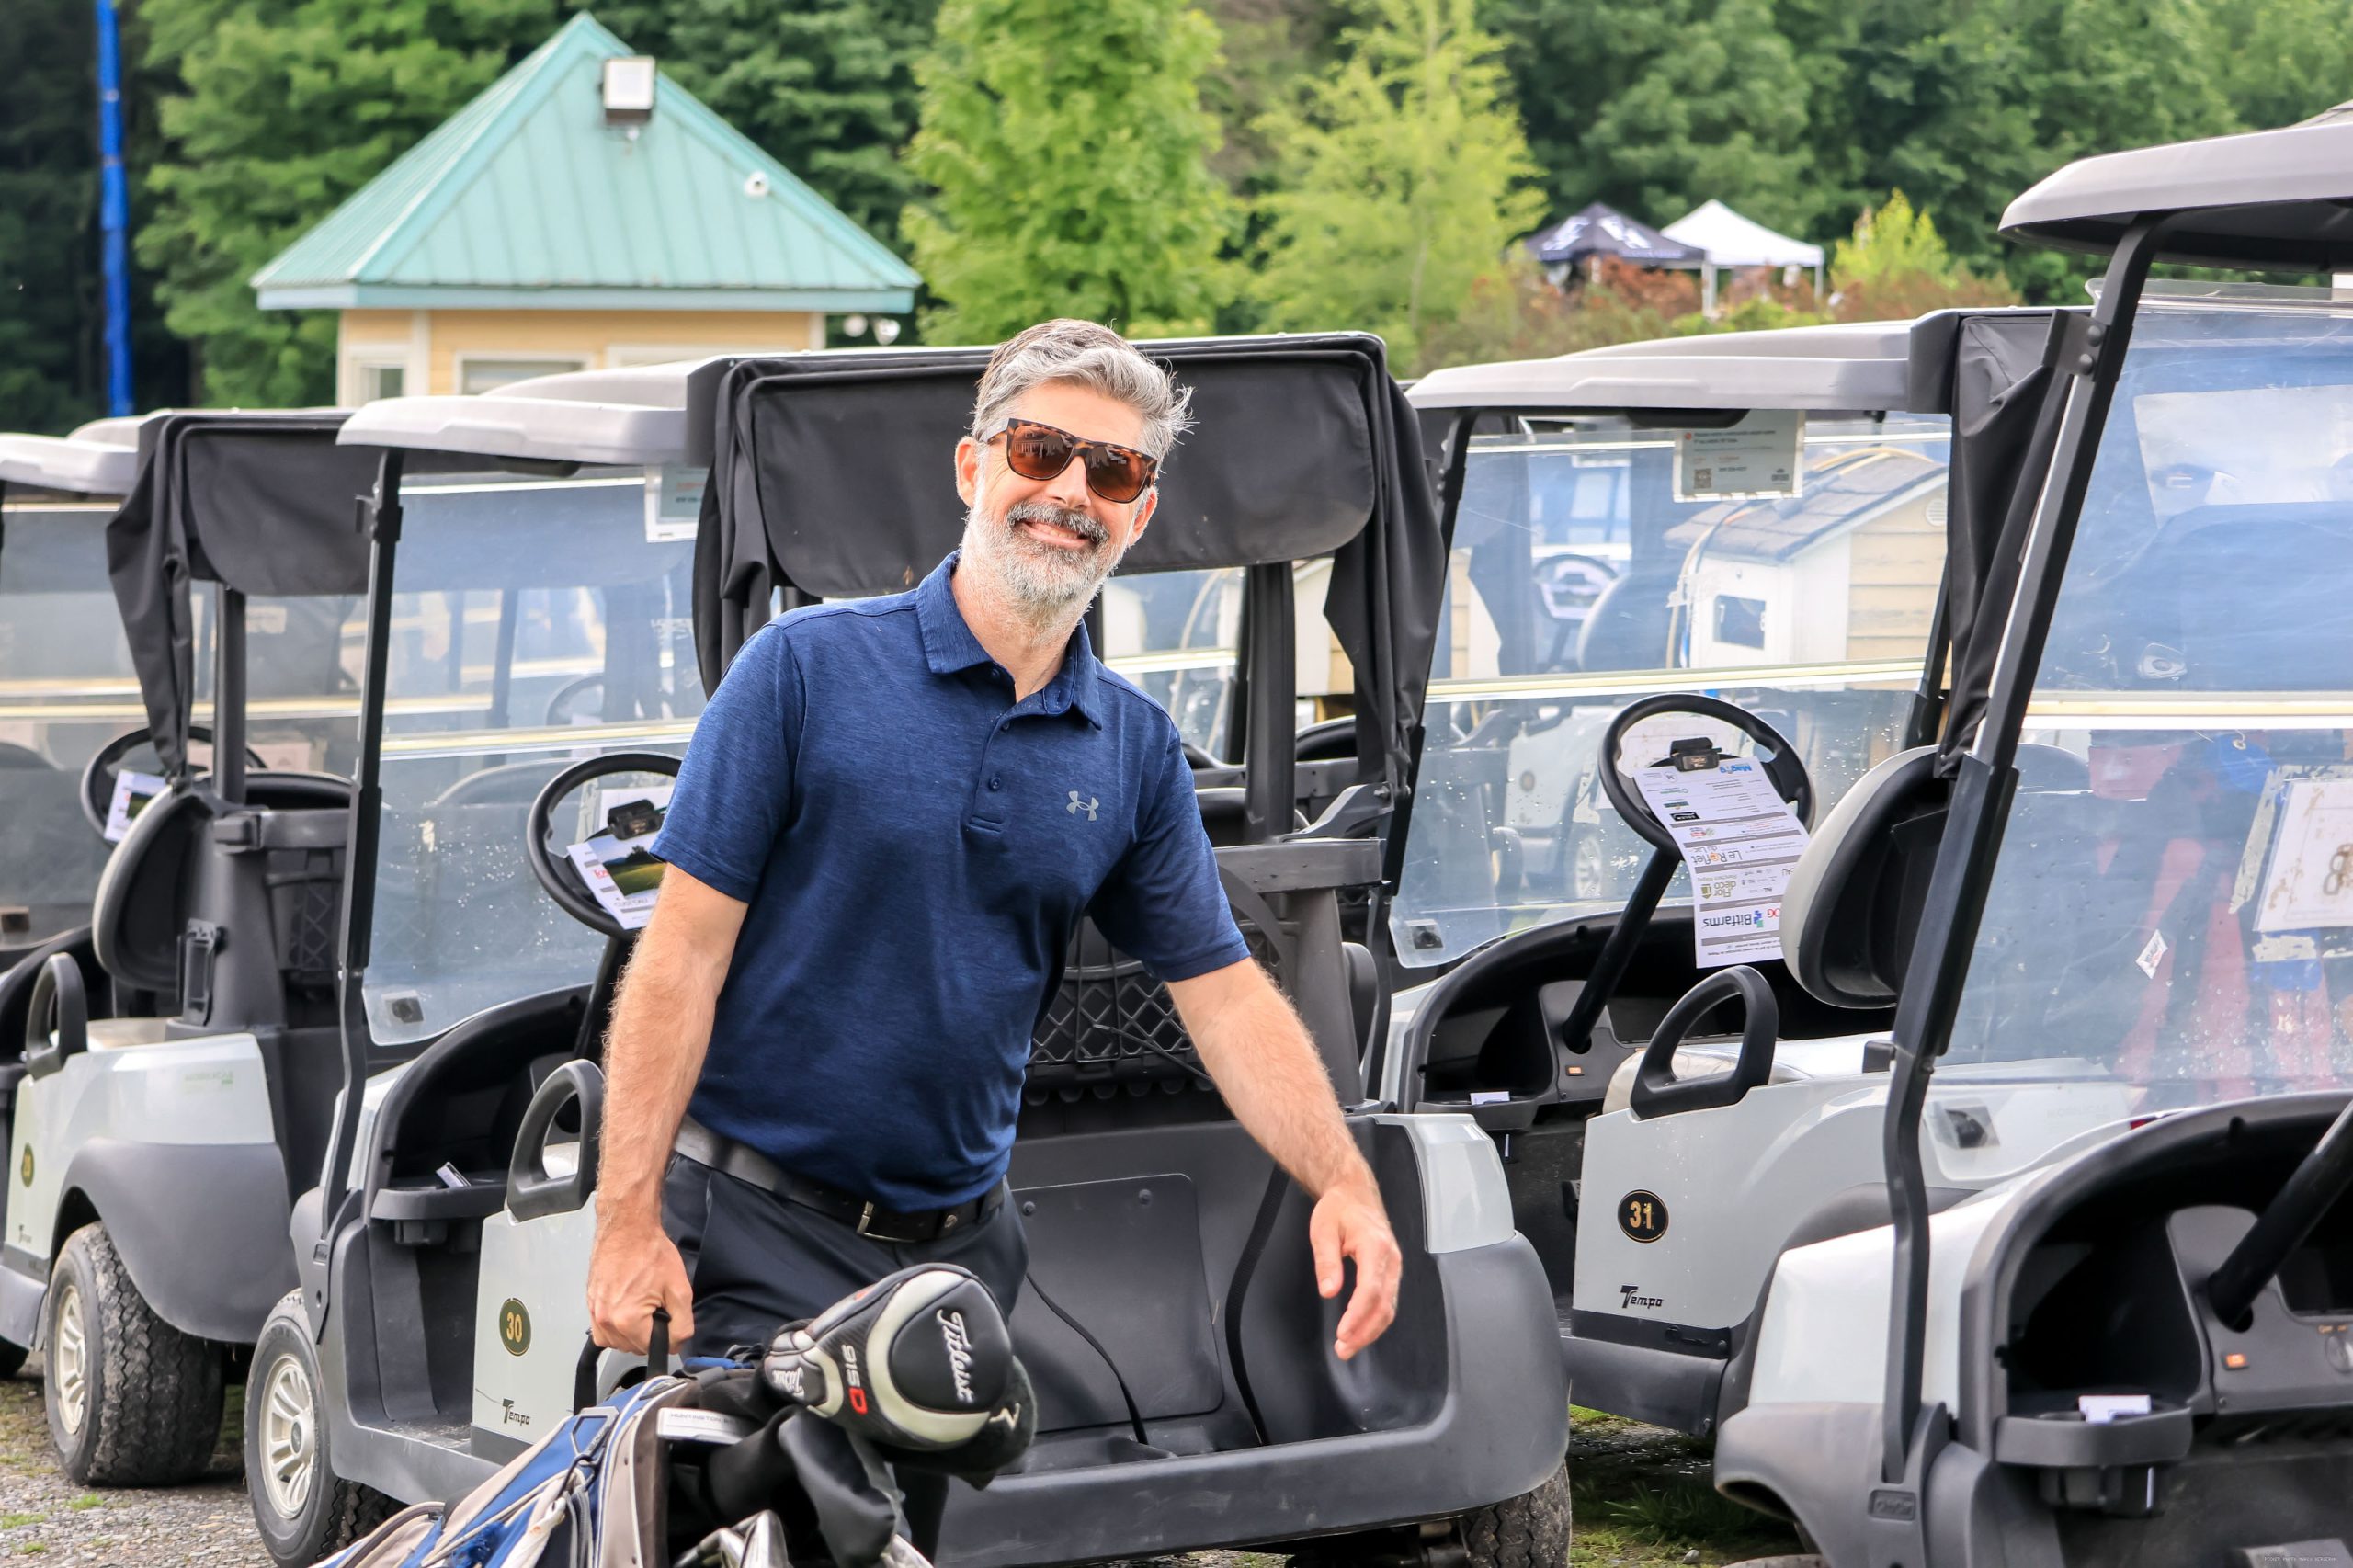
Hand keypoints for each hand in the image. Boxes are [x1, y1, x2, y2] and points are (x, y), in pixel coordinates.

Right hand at [588, 1218, 694, 1353]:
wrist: (627, 1229)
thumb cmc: (650, 1252)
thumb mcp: (680, 1289)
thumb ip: (682, 1324)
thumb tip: (677, 1343)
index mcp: (627, 1320)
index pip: (654, 1348)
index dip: (669, 1335)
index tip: (670, 1316)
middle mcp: (605, 1321)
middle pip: (635, 1348)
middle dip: (651, 1333)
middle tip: (657, 1305)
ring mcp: (594, 1314)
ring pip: (620, 1343)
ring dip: (634, 1333)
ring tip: (643, 1304)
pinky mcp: (590, 1307)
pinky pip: (605, 1332)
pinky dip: (618, 1328)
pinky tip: (629, 1308)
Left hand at [1309, 1178, 1399, 1359]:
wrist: (1355, 1193)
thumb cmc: (1338, 1209)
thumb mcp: (1323, 1230)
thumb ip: (1326, 1261)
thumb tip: (1329, 1291)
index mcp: (1374, 1246)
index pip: (1370, 1289)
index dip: (1357, 1315)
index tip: (1342, 1333)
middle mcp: (1391, 1258)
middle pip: (1384, 1304)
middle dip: (1364, 1331)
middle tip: (1343, 1348)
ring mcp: (1394, 1266)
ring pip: (1389, 1307)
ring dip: (1371, 1330)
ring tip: (1349, 1346)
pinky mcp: (1391, 1271)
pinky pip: (1388, 1301)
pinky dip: (1376, 1320)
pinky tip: (1361, 1331)